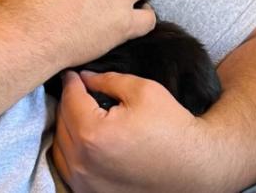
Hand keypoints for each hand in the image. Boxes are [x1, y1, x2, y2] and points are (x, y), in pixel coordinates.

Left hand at [52, 71, 228, 192]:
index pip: (69, 99)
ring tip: (82, 114)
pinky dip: (72, 151)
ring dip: (67, 127)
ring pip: (60, 146)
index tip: (74, 73)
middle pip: (61, 122)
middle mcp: (83, 162)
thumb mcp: (143, 91)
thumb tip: (84, 77)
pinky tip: (85, 139)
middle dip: (69, 103)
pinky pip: (68, 167)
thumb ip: (107, 79)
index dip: (72, 81)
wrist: (194, 167)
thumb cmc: (172, 128)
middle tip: (80, 91)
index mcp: (93, 133)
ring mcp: (84, 182)